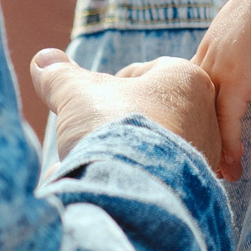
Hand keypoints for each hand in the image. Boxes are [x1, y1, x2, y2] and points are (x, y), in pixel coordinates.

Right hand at [30, 49, 223, 170]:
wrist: (133, 188)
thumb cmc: (114, 127)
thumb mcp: (77, 94)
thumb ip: (61, 76)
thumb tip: (43, 60)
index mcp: (188, 79)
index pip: (147, 73)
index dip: (114, 86)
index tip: (94, 102)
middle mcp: (207, 116)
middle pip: (149, 114)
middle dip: (113, 127)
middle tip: (87, 136)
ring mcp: (203, 156)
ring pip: (150, 150)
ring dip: (116, 157)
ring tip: (86, 167)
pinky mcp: (196, 189)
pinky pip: (155, 181)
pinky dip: (126, 183)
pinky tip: (96, 189)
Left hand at [191, 0, 250, 177]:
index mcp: (214, 41)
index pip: (197, 81)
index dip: (199, 106)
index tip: (202, 126)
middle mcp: (209, 55)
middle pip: (193, 103)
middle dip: (197, 131)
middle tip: (201, 156)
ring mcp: (220, 68)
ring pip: (206, 117)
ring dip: (212, 147)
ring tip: (218, 172)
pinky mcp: (237, 79)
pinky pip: (228, 121)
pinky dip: (230, 145)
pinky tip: (234, 166)